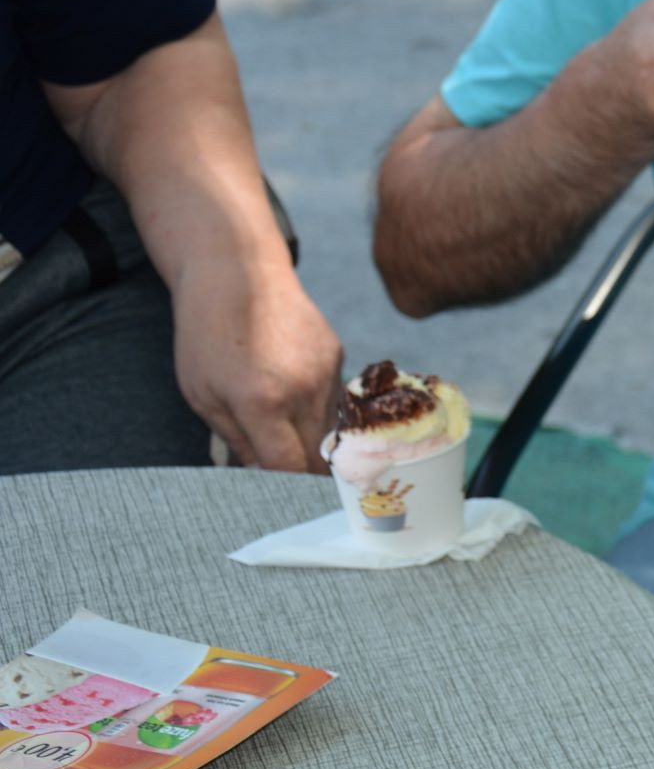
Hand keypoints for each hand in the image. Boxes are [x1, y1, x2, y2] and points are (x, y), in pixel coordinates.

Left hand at [169, 254, 342, 471]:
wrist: (237, 269)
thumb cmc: (206, 333)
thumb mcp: (201, 394)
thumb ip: (237, 440)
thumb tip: (263, 475)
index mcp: (262, 402)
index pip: (289, 469)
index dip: (284, 490)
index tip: (276, 499)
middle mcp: (303, 390)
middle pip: (319, 456)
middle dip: (302, 473)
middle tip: (284, 479)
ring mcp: (326, 371)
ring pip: (332, 430)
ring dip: (312, 441)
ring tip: (284, 431)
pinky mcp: (338, 355)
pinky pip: (335, 399)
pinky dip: (316, 409)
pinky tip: (290, 392)